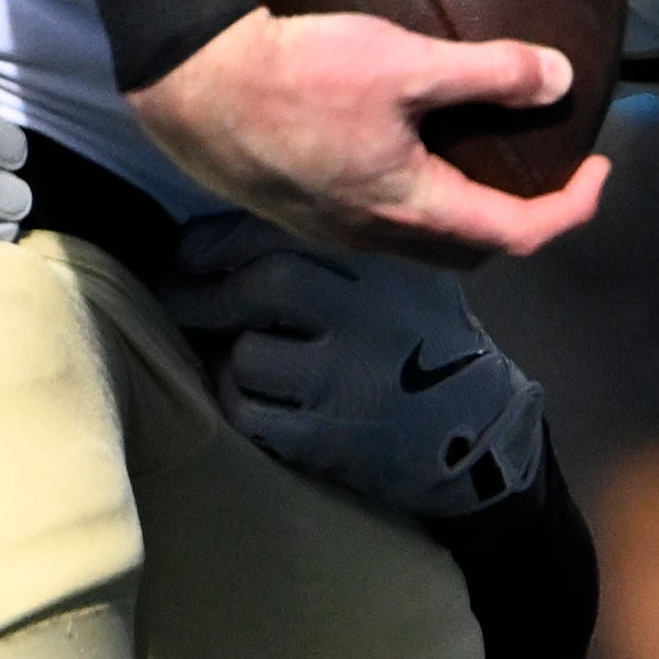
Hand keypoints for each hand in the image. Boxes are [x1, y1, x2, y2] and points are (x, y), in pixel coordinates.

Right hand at [128, 10, 607, 267]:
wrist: (194, 85)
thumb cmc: (296, 74)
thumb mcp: (402, 62)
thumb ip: (488, 72)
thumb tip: (559, 78)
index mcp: (411, 208)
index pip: (517, 233)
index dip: (571, 209)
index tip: (598, 171)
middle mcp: (375, 236)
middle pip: (471, 248)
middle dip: (521, 218)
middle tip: (546, 170)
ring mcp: (336, 230)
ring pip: (422, 239)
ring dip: (465, 210)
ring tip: (483, 157)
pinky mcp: (305, 210)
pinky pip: (381, 222)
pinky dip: (419, 198)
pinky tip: (409, 149)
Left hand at [168, 211, 550, 517]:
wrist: (480, 428)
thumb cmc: (424, 337)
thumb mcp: (403, 269)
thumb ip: (336, 242)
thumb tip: (228, 222)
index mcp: (386, 262)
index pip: (287, 231)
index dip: (218, 240)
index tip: (191, 249)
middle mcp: (372, 314)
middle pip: (264, 286)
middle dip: (203, 291)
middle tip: (178, 293)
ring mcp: (352, 379)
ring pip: (249, 354)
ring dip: (228, 354)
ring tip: (236, 351)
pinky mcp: (333, 435)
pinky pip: (251, 411)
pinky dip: (238, 399)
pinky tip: (253, 394)